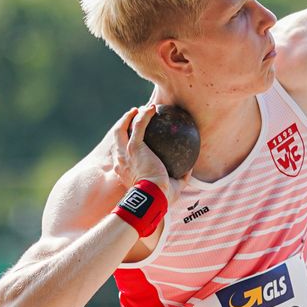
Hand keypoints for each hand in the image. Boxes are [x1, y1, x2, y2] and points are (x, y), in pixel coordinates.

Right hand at [107, 104, 176, 243]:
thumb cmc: (160, 198)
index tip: (135, 138)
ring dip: (129, 117)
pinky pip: (139, 125)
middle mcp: (121, 160)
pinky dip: (144, 115)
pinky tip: (153, 108)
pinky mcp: (135, 146)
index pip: (121, 153)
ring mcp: (125, 152)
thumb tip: (189, 170)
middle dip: (123, 125)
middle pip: (117, 138)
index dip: (126, 143)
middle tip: (134, 118)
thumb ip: (179, 178)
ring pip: (121, 129)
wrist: (152, 197)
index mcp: (124, 170)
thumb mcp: (171, 189)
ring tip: (139, 110)